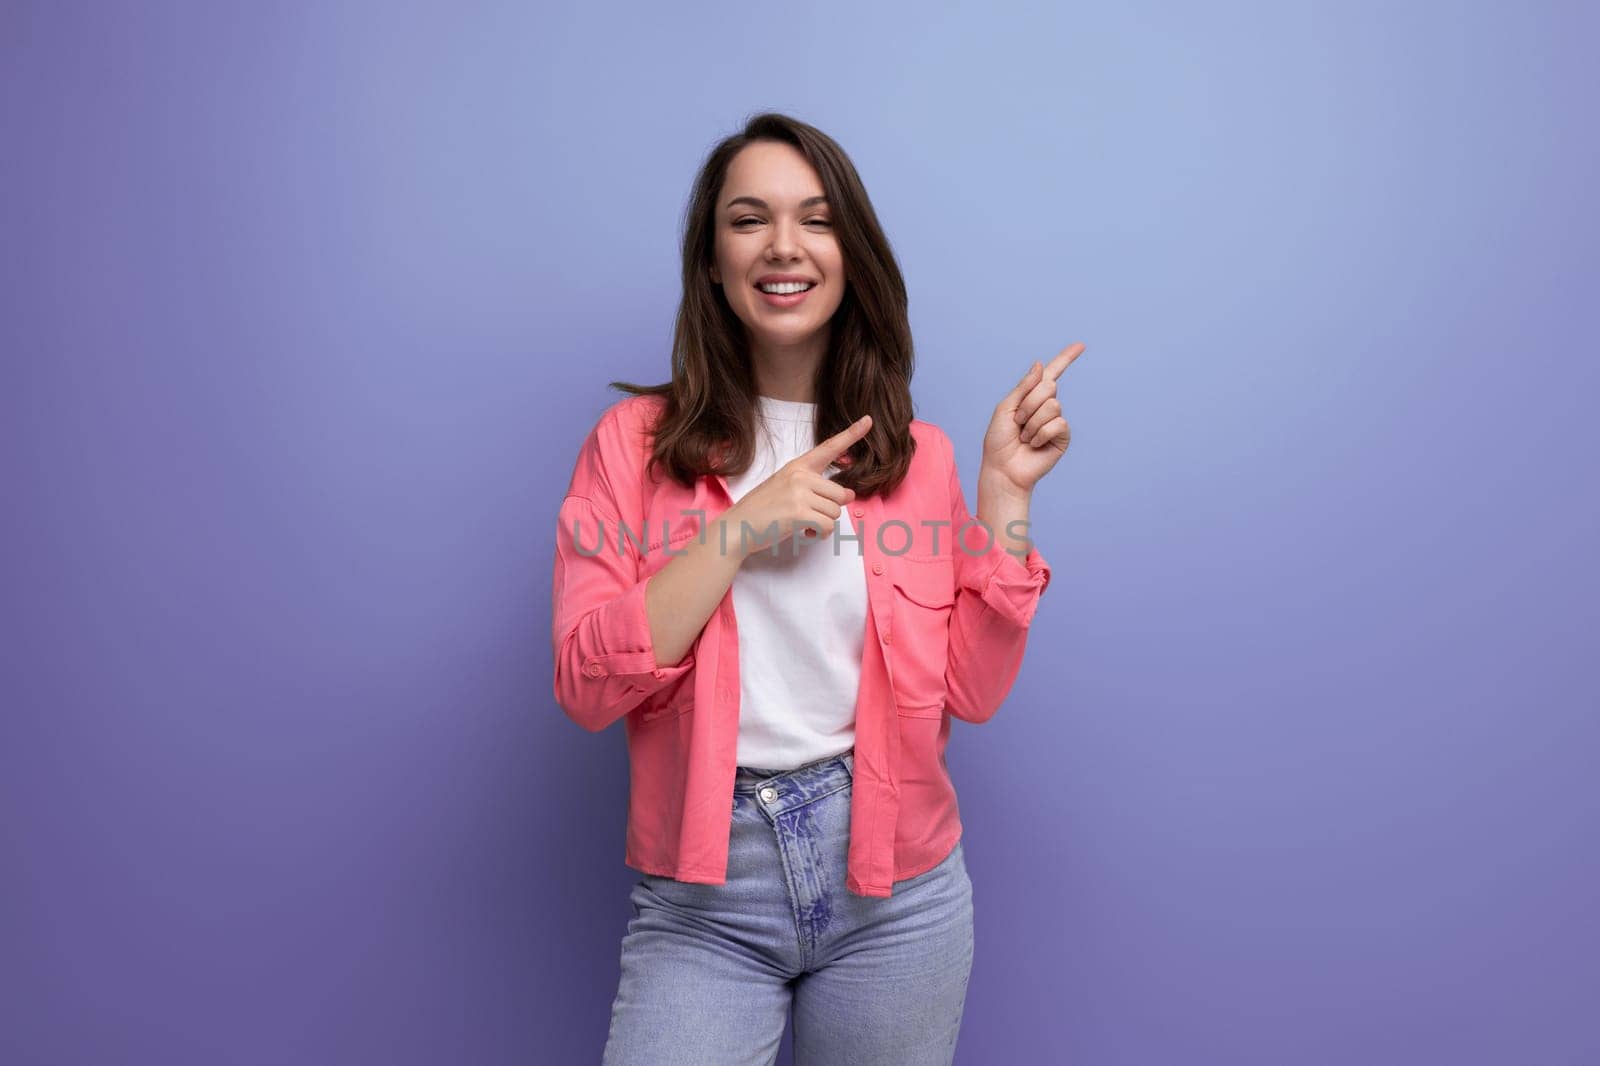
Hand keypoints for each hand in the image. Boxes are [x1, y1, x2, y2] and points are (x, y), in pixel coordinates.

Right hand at [722, 414, 871, 558]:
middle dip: (828, 510)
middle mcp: (800, 475)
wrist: (736, 527)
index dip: (851, 434)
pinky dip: (817, 535)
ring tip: (800, 524)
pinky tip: (801, 532)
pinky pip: (826, 527)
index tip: (868, 420)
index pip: (829, 448)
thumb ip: (816, 489)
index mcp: (798, 466)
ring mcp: (800, 493)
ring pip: (835, 512)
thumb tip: (849, 495)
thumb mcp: (786, 489)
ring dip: (822, 524)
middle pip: (840, 494)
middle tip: (807, 515)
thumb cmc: (762, 510)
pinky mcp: (799, 512)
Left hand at [979, 343, 1084, 495]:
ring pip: (1052, 405)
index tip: (1081, 345)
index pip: (1051, 373)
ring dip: (1032, 421)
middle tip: (1017, 422)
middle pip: (1048, 386)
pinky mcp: (1062, 437)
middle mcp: (1046, 406)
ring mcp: (1055, 421)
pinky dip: (1041, 434)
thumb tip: (1040, 364)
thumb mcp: (1006, 407)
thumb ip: (1024, 386)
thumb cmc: (999, 440)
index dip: (1066, 358)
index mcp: (1031, 396)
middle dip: (1028, 403)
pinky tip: (1034, 444)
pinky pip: (1058, 423)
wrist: (1002, 469)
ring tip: (1024, 436)